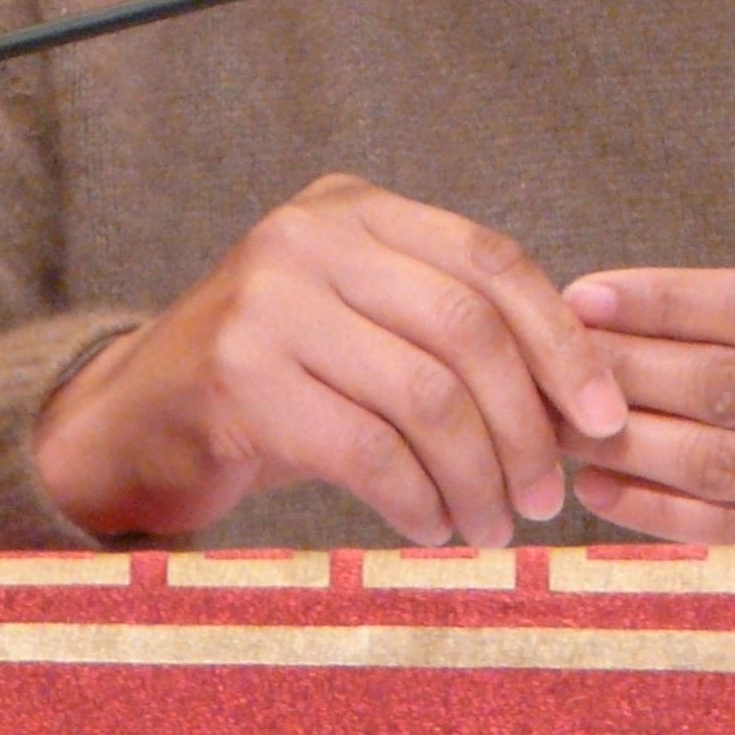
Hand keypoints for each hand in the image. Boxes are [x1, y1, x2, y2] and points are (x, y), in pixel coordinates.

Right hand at [31, 175, 626, 547]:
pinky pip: (368, 450)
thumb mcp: (362, 325)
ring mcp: (266, 301)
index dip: (560, 343)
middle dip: (524, 426)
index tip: (603, 419)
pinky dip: (416, 500)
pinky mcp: (236, 376)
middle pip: (466, 330)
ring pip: (423, 396)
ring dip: (476, 476)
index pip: (491, 261)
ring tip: (492, 526)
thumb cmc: (277, 384)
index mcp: (356, 207)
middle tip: (545, 497)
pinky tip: (430, 526)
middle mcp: (310, 237)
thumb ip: (453, 333)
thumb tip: (590, 400)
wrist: (131, 421)